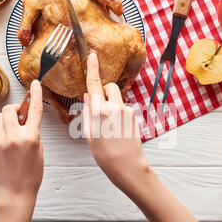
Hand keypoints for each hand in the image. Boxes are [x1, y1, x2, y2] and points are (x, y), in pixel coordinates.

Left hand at [0, 80, 43, 210]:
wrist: (15, 193)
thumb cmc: (31, 175)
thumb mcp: (39, 151)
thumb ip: (32, 133)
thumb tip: (24, 121)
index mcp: (30, 137)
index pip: (34, 110)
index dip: (36, 94)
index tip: (35, 83)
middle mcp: (13, 137)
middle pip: (9, 109)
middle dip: (14, 110)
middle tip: (19, 117)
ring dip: (6, 121)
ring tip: (12, 135)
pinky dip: (1, 137)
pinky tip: (6, 151)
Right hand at [83, 52, 149, 193]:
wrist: (127, 165)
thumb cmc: (104, 154)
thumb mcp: (89, 134)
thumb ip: (88, 112)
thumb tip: (87, 96)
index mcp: (99, 111)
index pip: (94, 84)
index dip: (93, 68)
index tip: (92, 56)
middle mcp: (114, 107)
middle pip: (110, 87)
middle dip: (105, 90)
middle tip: (100, 104)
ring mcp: (126, 111)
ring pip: (117, 99)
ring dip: (112, 105)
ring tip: (109, 126)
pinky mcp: (134, 116)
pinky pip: (124, 109)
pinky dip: (119, 114)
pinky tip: (118, 130)